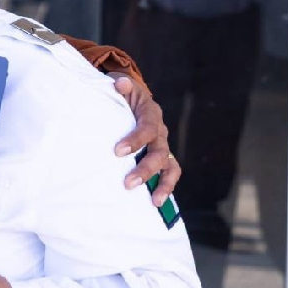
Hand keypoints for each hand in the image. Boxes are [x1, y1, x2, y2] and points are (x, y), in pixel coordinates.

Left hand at [111, 74, 179, 204]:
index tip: (117, 151)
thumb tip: (121, 84)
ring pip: (170, 166)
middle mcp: (160, 131)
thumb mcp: (119, 84)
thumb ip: (120, 84)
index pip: (147, 128)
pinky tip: (156, 203)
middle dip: (145, 169)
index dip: (135, 140)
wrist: (131, 97)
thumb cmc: (121, 92)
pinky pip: (169, 174)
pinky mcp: (161, 157)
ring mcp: (162, 145)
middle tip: (128, 183)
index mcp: (151, 113)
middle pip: (159, 152)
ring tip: (154, 201)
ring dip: (163, 184)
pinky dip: (166, 188)